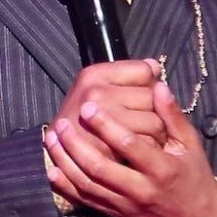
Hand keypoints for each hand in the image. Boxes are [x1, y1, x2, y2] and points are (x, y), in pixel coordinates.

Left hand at [44, 80, 216, 216]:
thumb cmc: (193, 174)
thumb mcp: (190, 143)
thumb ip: (171, 115)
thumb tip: (158, 85)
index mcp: (161, 168)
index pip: (129, 145)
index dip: (106, 125)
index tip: (88, 106)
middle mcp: (141, 189)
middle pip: (101, 168)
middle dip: (77, 144)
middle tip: (62, 122)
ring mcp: (126, 205)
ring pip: (89, 185)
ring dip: (66, 162)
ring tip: (52, 138)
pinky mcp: (116, 215)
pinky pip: (87, 201)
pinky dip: (67, 187)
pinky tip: (53, 170)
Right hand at [51, 59, 166, 162]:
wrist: (59, 149)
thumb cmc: (83, 115)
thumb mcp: (97, 86)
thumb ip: (126, 75)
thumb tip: (155, 67)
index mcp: (94, 75)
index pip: (145, 71)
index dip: (149, 83)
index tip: (142, 94)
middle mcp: (96, 94)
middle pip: (152, 96)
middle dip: (156, 107)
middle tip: (149, 116)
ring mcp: (101, 122)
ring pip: (154, 122)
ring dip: (157, 131)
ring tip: (147, 133)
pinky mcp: (108, 148)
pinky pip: (146, 144)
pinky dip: (150, 147)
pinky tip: (141, 148)